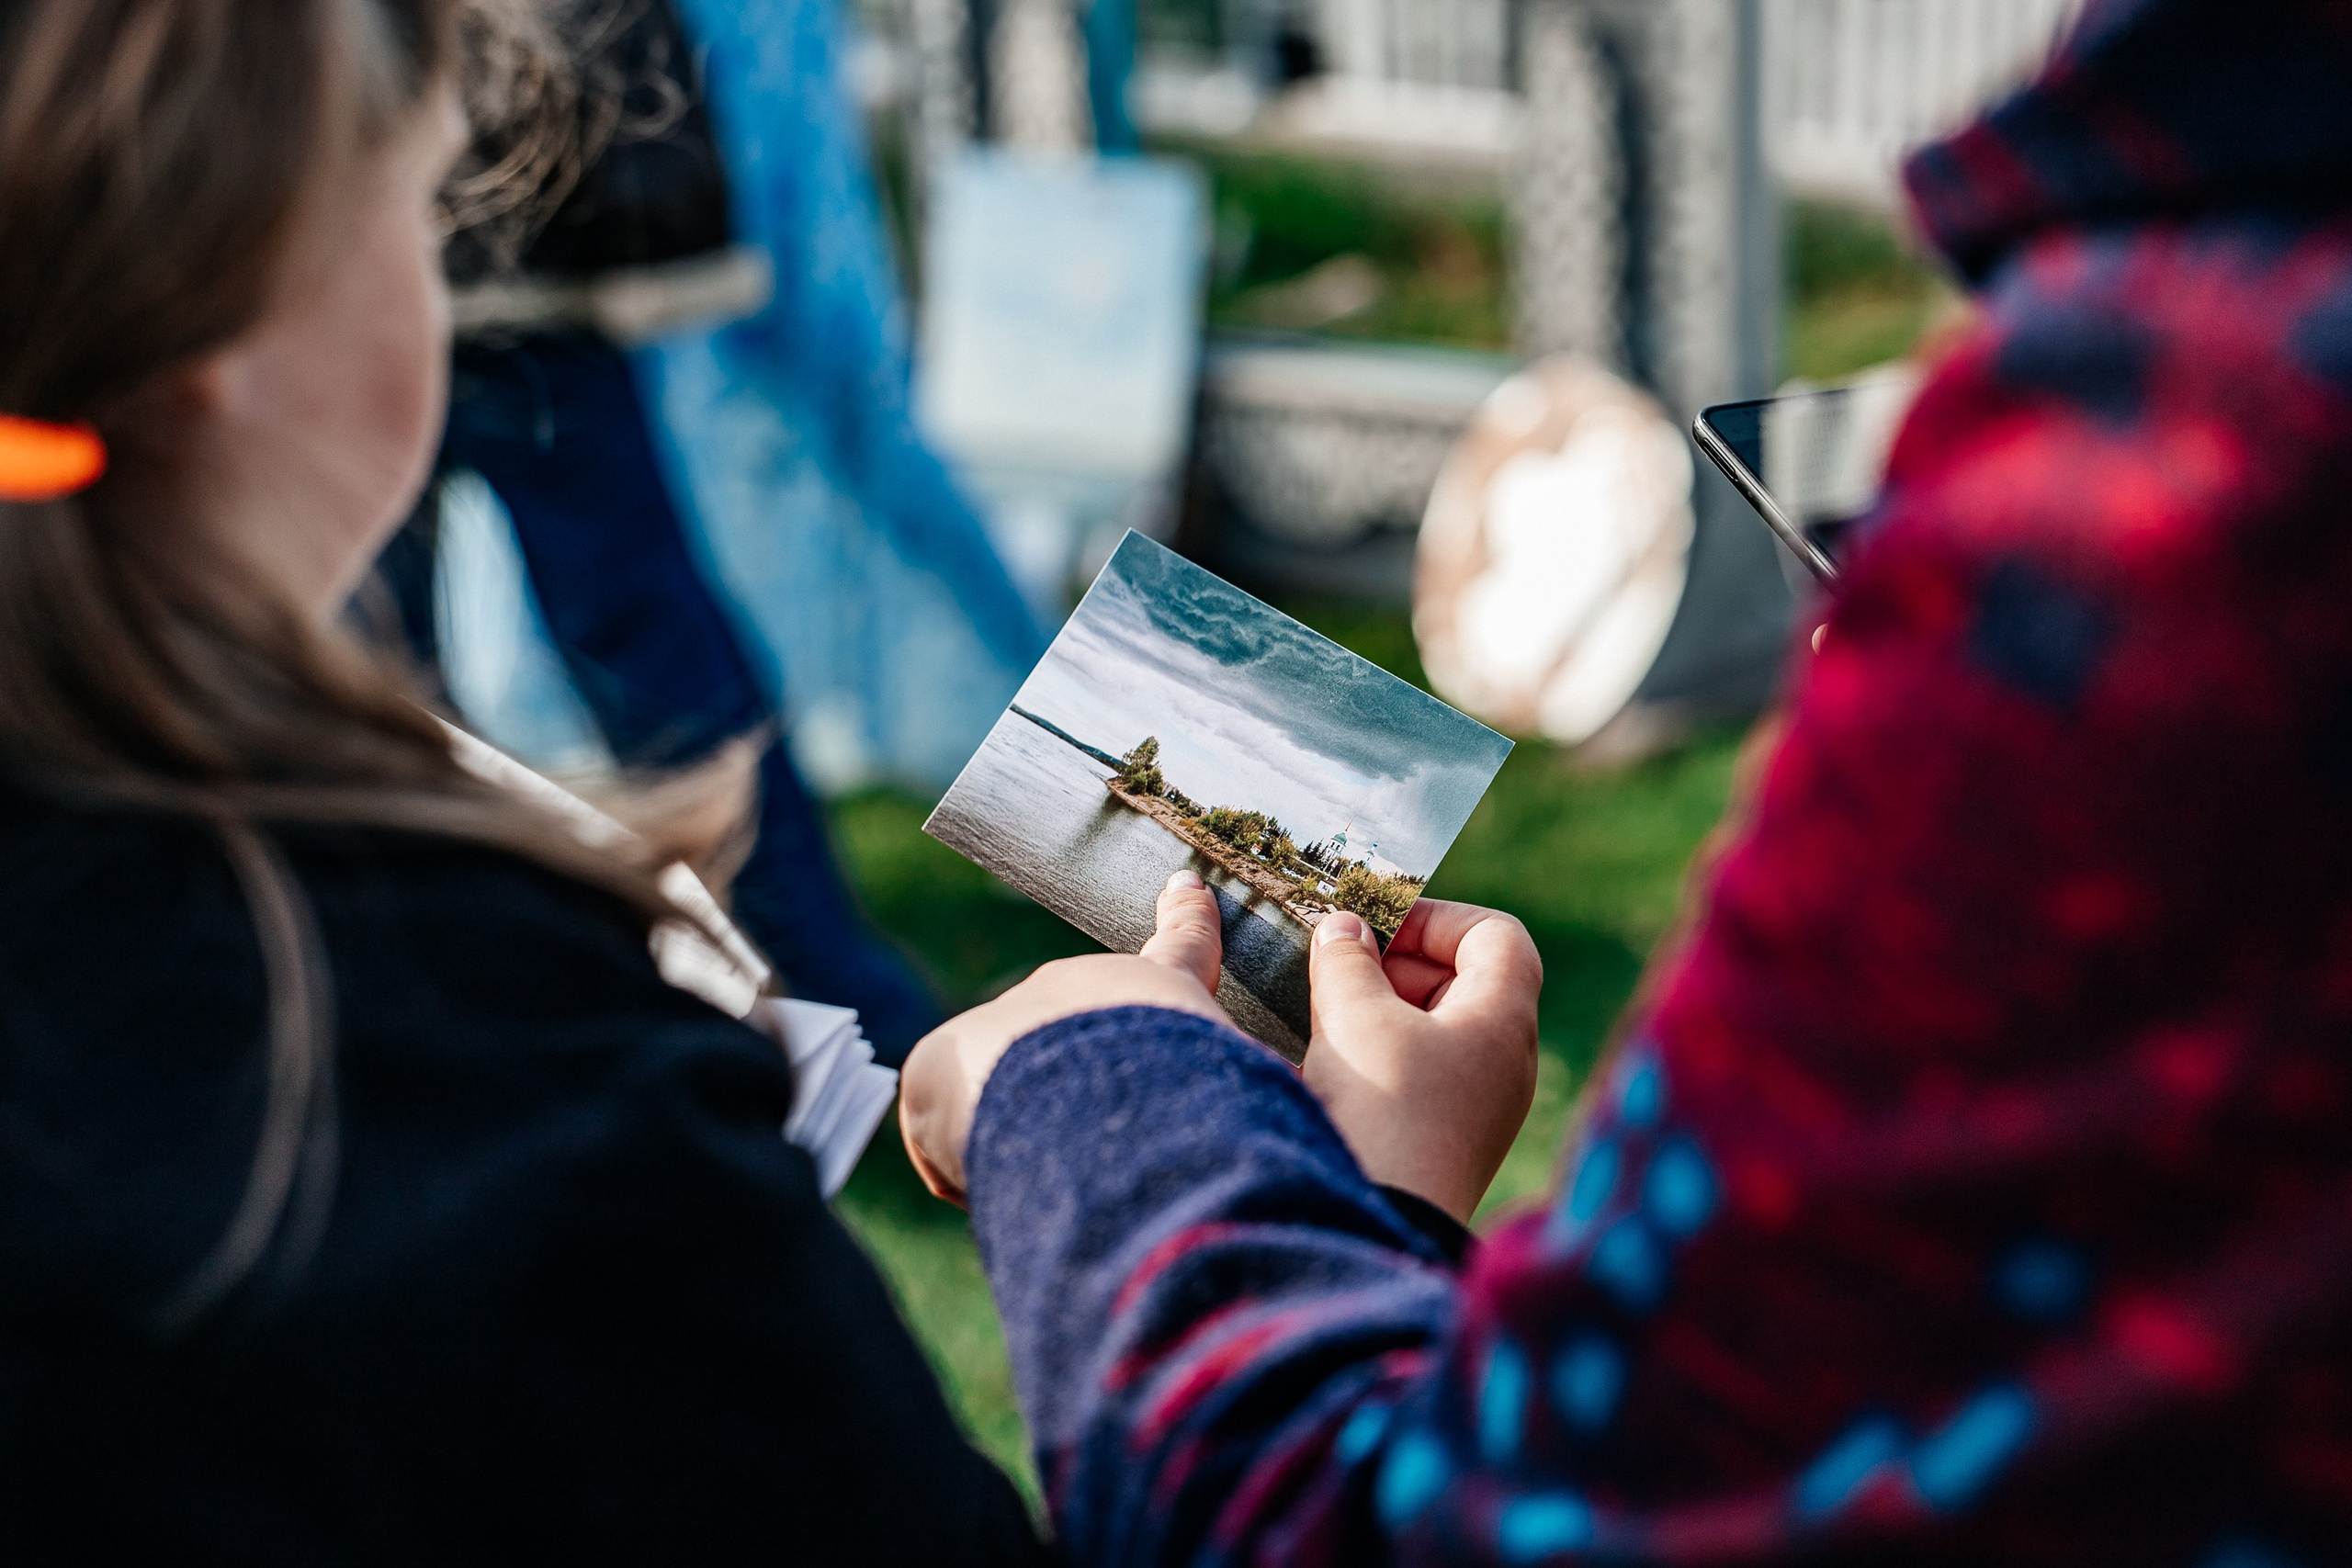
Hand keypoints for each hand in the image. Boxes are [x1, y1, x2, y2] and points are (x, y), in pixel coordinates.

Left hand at [898, 872, 1229, 1204]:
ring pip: (1012, 1095)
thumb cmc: (1185, 1098)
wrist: (1086, 1099)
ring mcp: (1002, 1021)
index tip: (1186, 886)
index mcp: (1159, 989)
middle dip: (1083, 1093)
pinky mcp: (936, 1065)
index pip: (1182, 946)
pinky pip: (954, 1137)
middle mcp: (1077, 990)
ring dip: (1030, 1138)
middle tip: (1105, 1152)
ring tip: (1055, 1180)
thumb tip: (1267, 1143)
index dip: (1189, 920)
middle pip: (1077, 1045)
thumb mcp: (1236, 1092)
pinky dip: (974, 1171)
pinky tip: (1000, 1190)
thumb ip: (1230, 1098)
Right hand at [1303, 901, 1540, 1223]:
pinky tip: (1333, 1067)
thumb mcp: (1352, 1018)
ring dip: (1382, 1011)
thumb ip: (1345, 959)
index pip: (1495, 935)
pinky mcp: (1449, 1142)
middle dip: (1398, 964)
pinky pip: (1424, 1074)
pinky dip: (1381, 1055)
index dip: (1435, 918)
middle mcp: (1507, 1061)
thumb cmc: (1381, 1115)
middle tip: (1338, 969)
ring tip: (1327, 1017)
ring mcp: (1482, 1107)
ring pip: (1439, 1030)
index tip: (1375, 928)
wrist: (1381, 1229)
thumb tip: (1342, 929)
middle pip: (1466, 980)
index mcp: (1503, 1020)